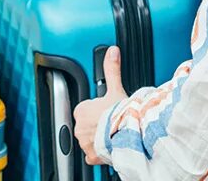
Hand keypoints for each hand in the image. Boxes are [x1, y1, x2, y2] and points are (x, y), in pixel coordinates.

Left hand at [74, 46, 126, 165]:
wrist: (128, 136)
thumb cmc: (121, 114)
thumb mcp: (116, 88)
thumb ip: (111, 69)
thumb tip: (112, 51)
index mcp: (81, 110)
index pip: (86, 109)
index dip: (97, 110)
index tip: (107, 111)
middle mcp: (79, 127)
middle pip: (87, 125)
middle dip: (97, 125)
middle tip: (111, 123)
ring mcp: (84, 143)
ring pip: (89, 140)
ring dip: (98, 138)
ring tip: (112, 134)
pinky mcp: (91, 156)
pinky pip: (92, 155)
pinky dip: (99, 153)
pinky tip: (109, 147)